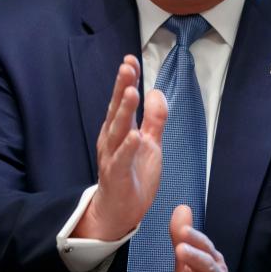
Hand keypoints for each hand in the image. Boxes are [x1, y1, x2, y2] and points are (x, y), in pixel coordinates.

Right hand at [74, 55, 166, 240]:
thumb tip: (158, 92)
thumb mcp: (150, 143)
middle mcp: (112, 139)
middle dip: (121, 88)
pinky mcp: (117, 175)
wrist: (120, 210)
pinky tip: (134, 136)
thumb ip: (154, 119)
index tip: (130, 60)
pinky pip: (121, 159)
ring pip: (117, 131)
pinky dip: (128, 147)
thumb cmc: (132, 175)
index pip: (123, 100)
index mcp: (120, 130)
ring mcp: (113, 156)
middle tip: (127, 68)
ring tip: (132, 92)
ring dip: (124, 111)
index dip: (126, 81)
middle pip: (117, 110)